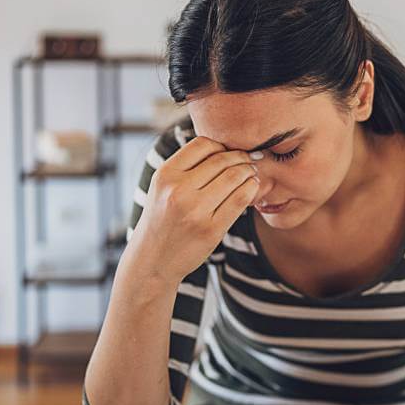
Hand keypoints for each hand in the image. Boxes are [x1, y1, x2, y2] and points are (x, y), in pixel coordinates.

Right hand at [127, 135, 261, 281]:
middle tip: (250, 160)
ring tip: (252, 173)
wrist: (152, 260)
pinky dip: (251, 188)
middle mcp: (178, 190)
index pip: (203, 144)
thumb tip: (224, 146)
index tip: (229, 152)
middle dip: (241, 157)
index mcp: (165, 174)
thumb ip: (186, 167)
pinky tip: (252, 187)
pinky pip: (241, 199)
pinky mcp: (211, 229)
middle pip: (222, 159)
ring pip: (235, 176)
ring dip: (249, 171)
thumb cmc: (162, 220)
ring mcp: (195, 210)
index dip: (222, 145)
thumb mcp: (162, 188)